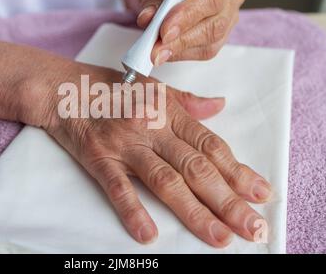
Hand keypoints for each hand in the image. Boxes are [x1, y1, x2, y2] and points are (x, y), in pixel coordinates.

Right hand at [22, 61, 271, 246]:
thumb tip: (219, 106)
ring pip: (165, 182)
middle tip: (253, 228)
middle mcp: (151, 128)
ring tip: (219, 238)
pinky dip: (133, 211)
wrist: (64, 88)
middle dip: (228, 201)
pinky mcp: (99, 158)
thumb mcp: (154, 87)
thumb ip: (188, 101)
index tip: (261, 193)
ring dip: (194, 212)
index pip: (210, 146)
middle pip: (196, 169)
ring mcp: (125, 145)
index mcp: (168, 112)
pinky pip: (118, 187)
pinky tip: (148, 235)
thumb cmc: (111, 88)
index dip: (238, 171)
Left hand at [136, 0, 244, 65]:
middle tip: (156, 49)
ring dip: (180, 50)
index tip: (165, 31)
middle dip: (182, 40)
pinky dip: (181, 54)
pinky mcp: (220, 39)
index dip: (188, 16)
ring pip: (211, 41)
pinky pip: (204, 52)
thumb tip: (147, 19)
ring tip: (156, 54)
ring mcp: (229, 19)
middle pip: (214, 24)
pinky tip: (165, 54)